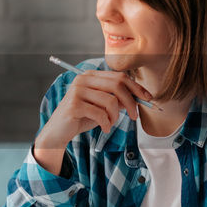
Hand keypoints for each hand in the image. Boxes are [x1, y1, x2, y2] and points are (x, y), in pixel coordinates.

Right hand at [33, 70, 152, 174]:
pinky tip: (104, 128)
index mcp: (90, 75)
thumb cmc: (81, 117)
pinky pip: (100, 114)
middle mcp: (83, 79)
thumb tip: (138, 98)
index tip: (147, 98)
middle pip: (117, 85)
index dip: (136, 87)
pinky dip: (107, 123)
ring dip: (115, 116)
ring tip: (111, 123)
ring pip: (110, 101)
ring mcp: (77, 91)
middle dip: (131, 102)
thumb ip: (117, 99)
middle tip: (134, 116)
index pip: (119, 76)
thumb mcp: (102, 106)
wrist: (59, 131)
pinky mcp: (74, 105)